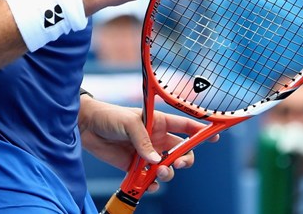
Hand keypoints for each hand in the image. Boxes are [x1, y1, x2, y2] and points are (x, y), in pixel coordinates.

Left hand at [78, 97, 215, 192]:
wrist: (87, 128)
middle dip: (185, 160)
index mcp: (160, 123)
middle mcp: (157, 139)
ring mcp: (147, 154)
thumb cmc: (111, 117)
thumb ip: (144, 141)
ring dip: (167, 174)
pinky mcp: (134, 167)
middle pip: (182, 153)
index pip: (186, 127)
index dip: (201, 132)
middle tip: (177, 164)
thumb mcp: (130, 123)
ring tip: (158, 172)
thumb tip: (156, 161)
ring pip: (167, 168)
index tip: (215, 137)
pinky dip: (151, 186)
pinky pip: (149, 181)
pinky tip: (148, 185)